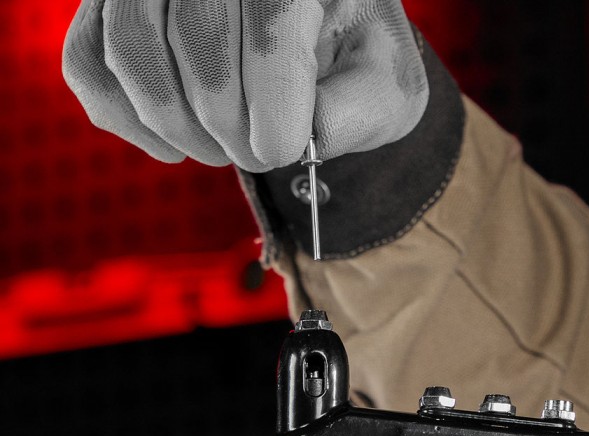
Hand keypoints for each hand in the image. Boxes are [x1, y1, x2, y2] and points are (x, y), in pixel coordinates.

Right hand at [62, 0, 428, 171]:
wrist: (314, 40)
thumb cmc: (350, 63)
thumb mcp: (386, 88)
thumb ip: (361, 110)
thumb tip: (306, 132)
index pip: (271, 29)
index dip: (273, 112)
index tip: (283, 150)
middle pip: (198, 42)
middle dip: (230, 128)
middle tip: (256, 153)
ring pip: (134, 51)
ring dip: (179, 126)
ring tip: (218, 149)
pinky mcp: (112, 8)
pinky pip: (87, 62)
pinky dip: (124, 119)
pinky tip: (172, 144)